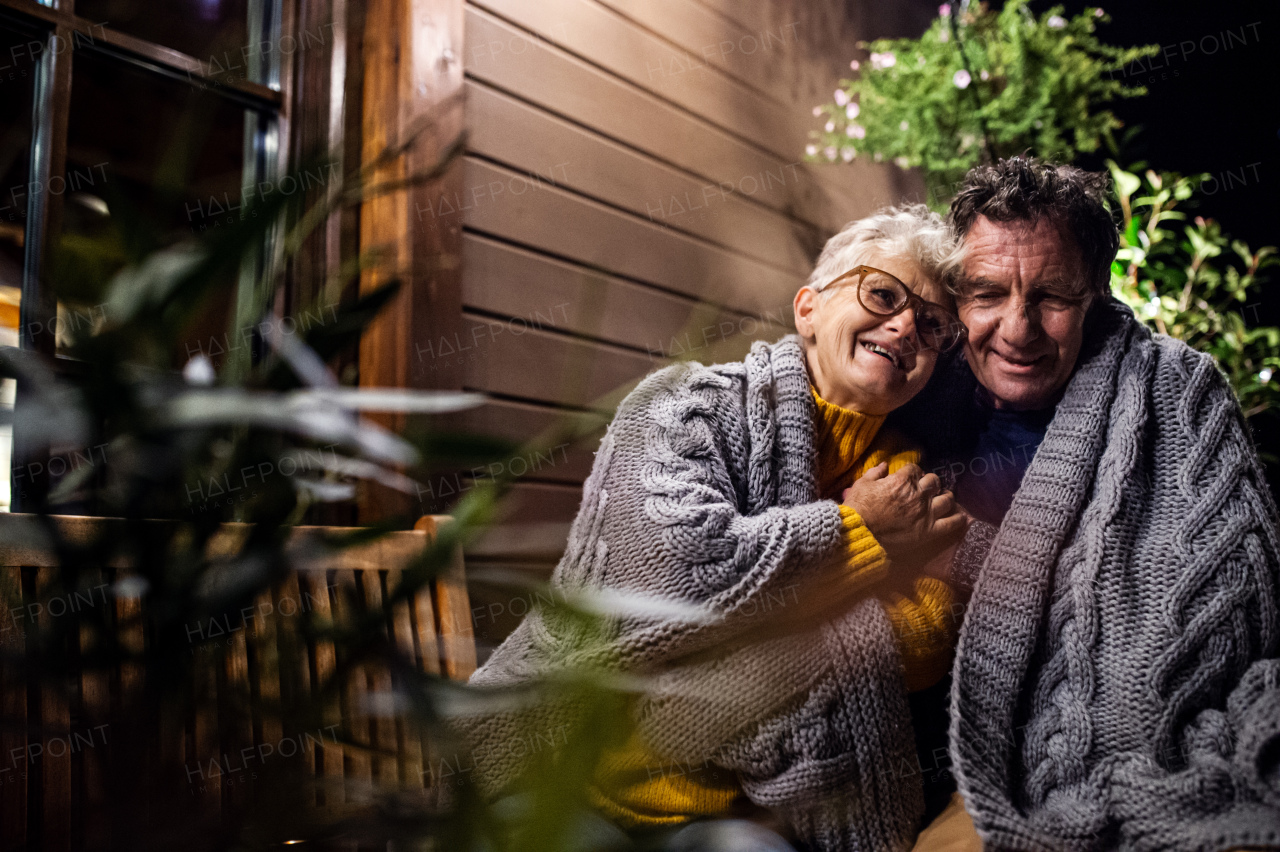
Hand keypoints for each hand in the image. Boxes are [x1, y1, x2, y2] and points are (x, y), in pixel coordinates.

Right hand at [842, 463, 968, 562]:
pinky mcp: (929, 531)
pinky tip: (960, 517)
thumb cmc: (858, 509)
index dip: (912, 473)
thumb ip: (875, 472)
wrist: (860, 535)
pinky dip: (957, 519)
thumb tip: (885, 465)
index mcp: (902, 480)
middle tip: (927, 489)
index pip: (914, 469)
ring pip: (946, 499)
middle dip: (930, 483)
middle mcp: (918, 494)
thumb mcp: (861, 484)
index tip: (910, 478)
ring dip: (946, 497)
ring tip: (944, 498)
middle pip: (933, 481)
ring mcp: (926, 513)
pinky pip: (950, 523)